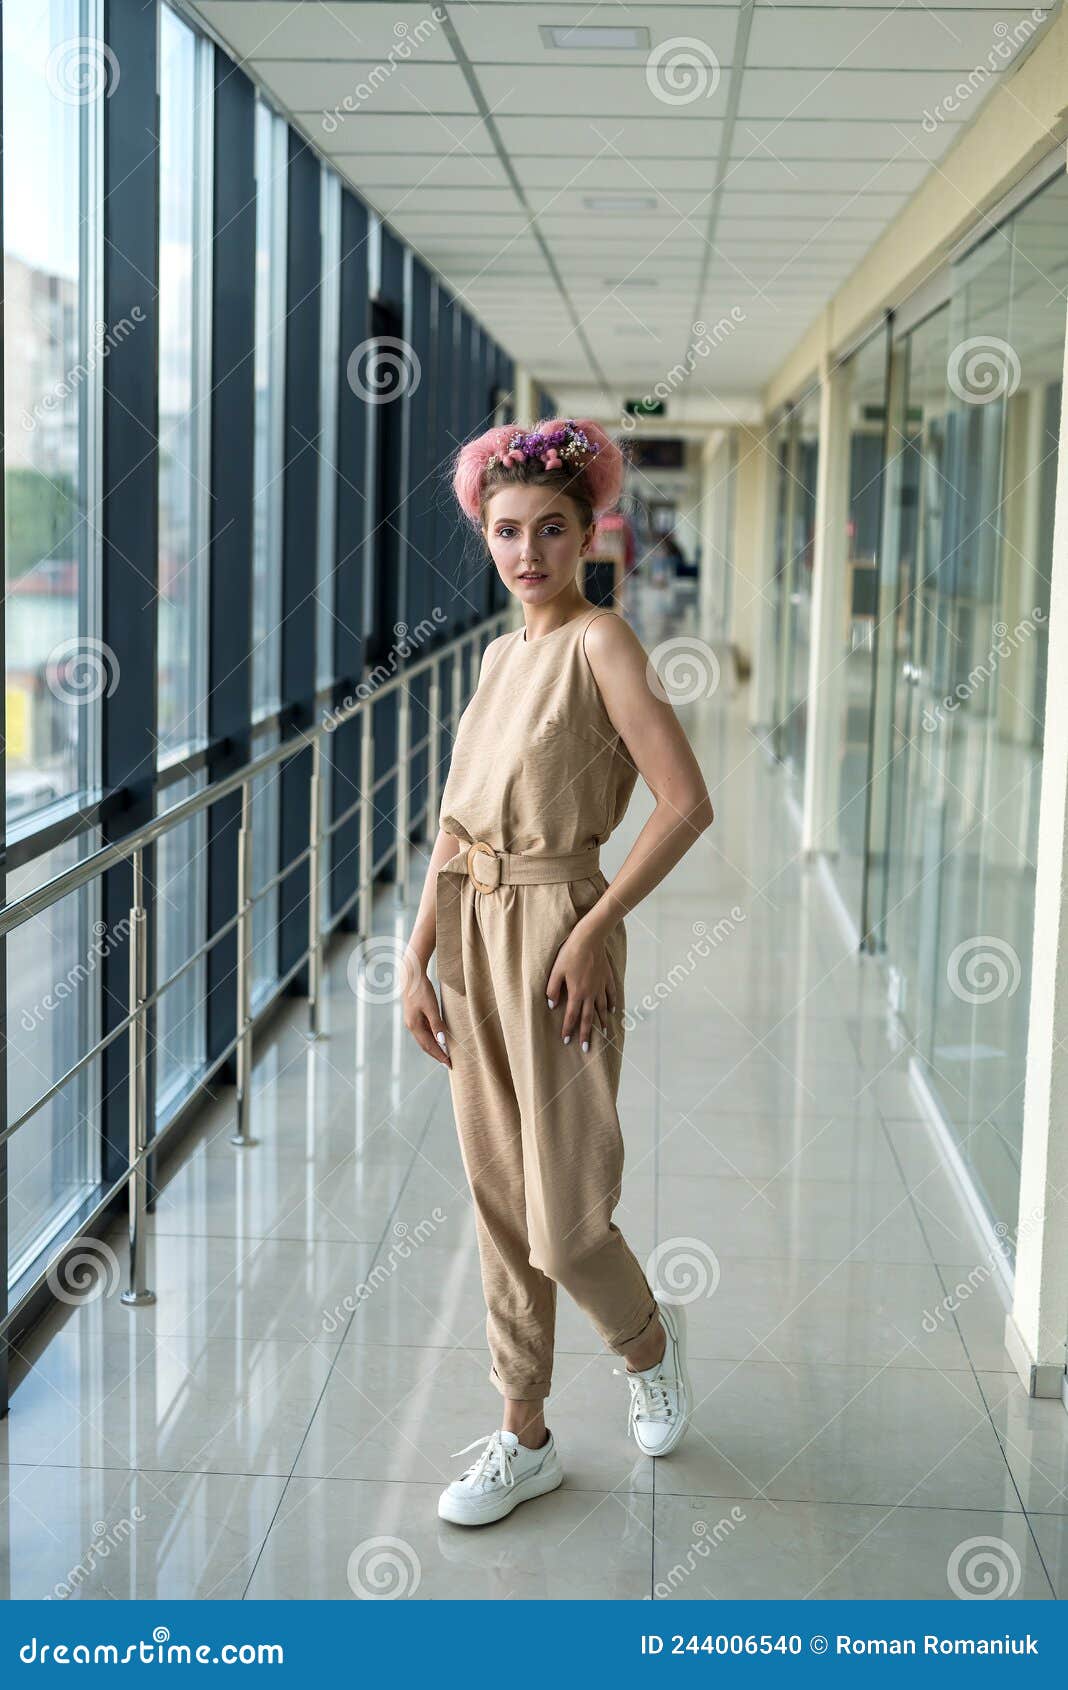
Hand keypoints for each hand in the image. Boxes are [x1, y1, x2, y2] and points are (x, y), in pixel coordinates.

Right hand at [402, 955, 451, 1067]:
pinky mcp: (414, 1016)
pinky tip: (439, 1039)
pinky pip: (424, 1031)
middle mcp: (411, 1026)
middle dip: (437, 1054)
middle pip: (425, 1045)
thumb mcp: (432, 1007)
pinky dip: (432, 1038)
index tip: (449, 1063)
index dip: (439, 1055)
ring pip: (424, 1039)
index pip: (429, 1046)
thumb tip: (442, 1041)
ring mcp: (412, 1021)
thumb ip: (437, 1024)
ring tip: (445, 1054)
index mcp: (414, 1026)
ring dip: (434, 1047)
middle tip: (448, 1063)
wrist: (411, 975)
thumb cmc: (422, 990)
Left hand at [545, 922, 613, 1051]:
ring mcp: (600, 986)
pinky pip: (611, 994)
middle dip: (587, 1034)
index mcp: (576, 993)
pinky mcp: (607, 977)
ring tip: (605, 1033)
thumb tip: (551, 1004)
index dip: (568, 1029)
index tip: (566, 1041)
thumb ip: (552, 989)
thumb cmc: (570, 953)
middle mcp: (590, 993)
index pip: (571, 1016)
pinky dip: (612, 1004)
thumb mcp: (556, 971)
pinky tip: (613, 1011)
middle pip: (588, 1018)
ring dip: (602, 1022)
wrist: (590, 938)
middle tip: (586, 1048)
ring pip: (602, 1009)